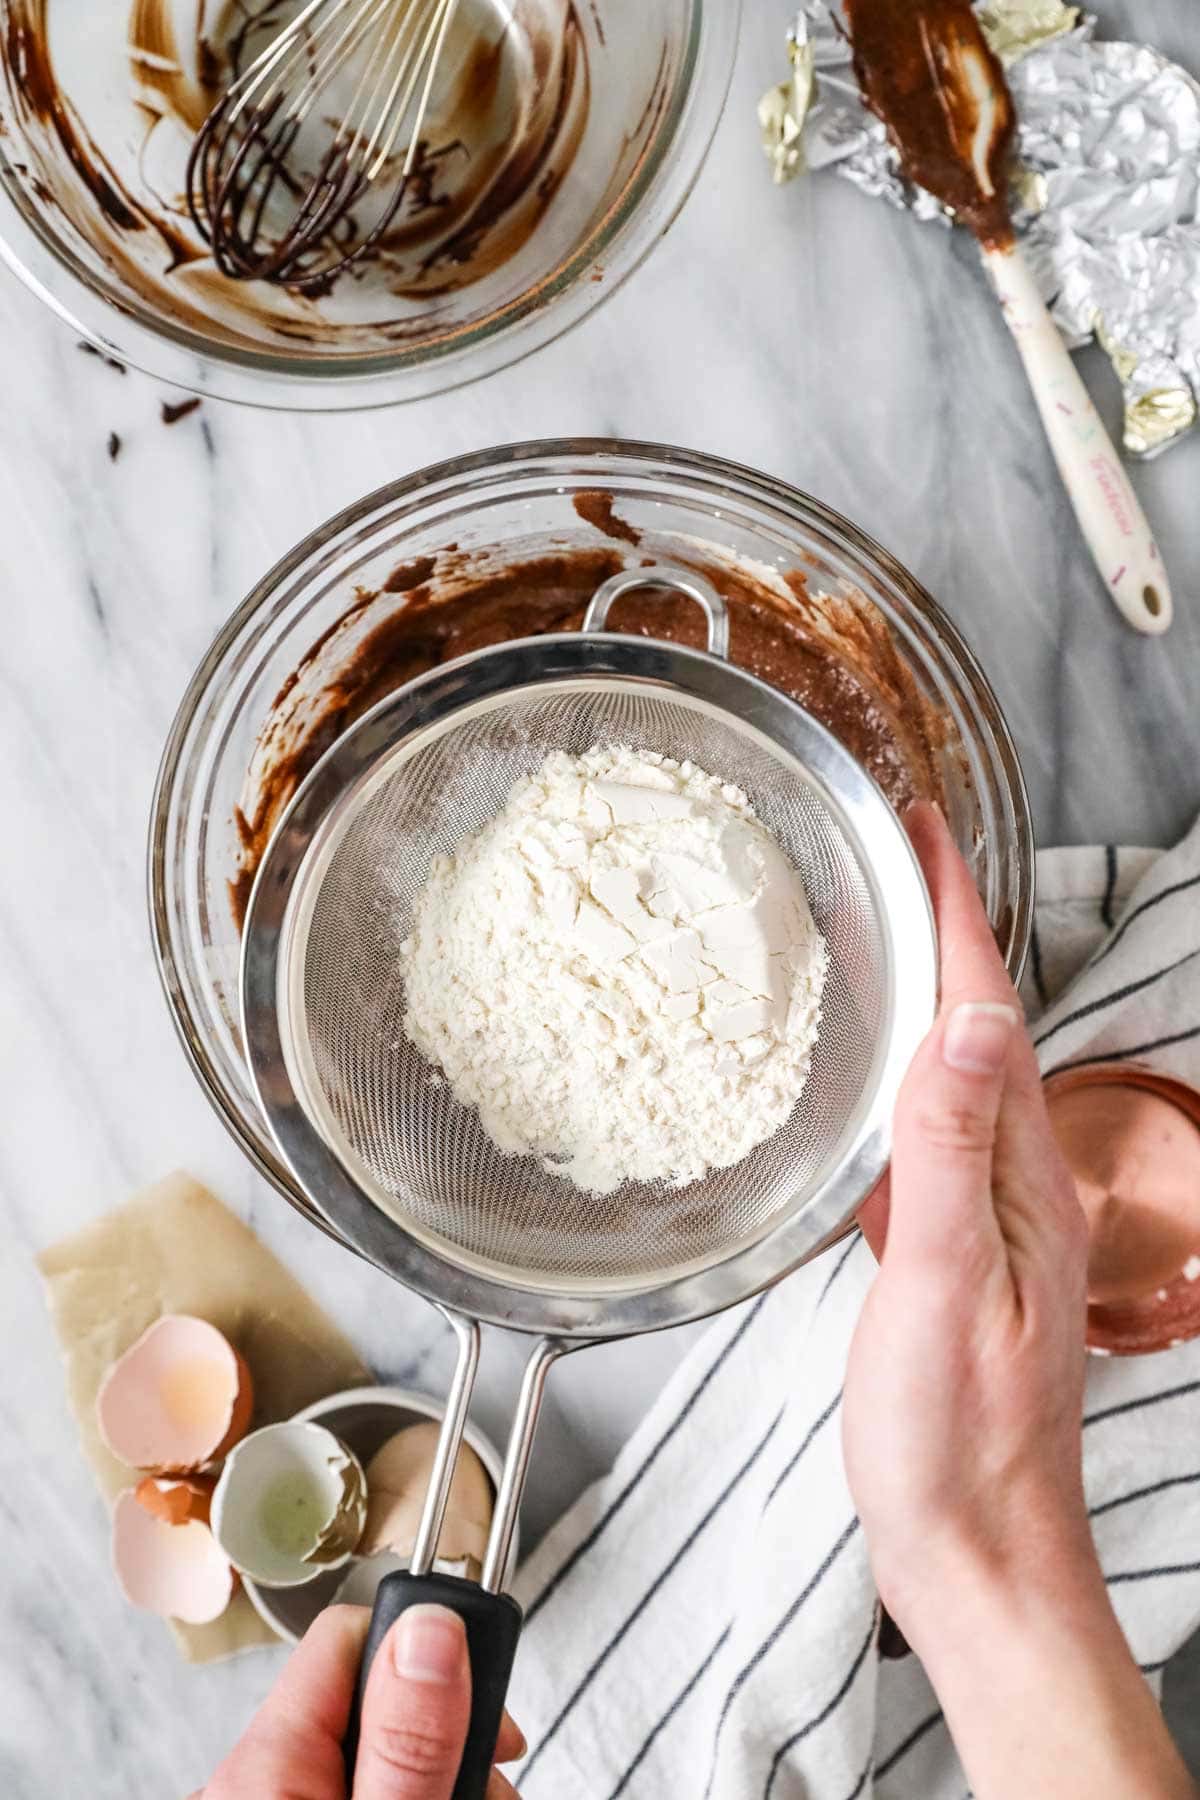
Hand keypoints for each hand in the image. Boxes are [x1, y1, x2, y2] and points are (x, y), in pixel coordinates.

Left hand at [198, 1603, 523, 1799]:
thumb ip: (409, 1739)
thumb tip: (433, 1626)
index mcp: (266, 1763)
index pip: (351, 1632)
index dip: (432, 1647)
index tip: (490, 1699)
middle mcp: (252, 1780)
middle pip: (373, 1696)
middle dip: (447, 1727)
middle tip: (494, 1779)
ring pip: (375, 1750)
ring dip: (438, 1769)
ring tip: (484, 1799)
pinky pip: (359, 1784)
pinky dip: (409, 1789)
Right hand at [843, 804, 1194, 1799]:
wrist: (974, 1551)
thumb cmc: (955, 1438)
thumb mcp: (943, 1285)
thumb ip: (951, 1151)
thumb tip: (975, 1020)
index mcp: (1019, 1173)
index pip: (991, 1008)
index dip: (956, 911)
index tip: (921, 829)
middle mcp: (1014, 1181)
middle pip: (980, 1024)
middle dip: (941, 927)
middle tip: (888, 857)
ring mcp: (986, 1216)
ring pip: (954, 1072)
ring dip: (921, 993)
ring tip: (871, 935)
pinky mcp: (951, 1249)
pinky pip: (929, 1130)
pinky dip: (897, 1074)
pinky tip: (863, 1079)